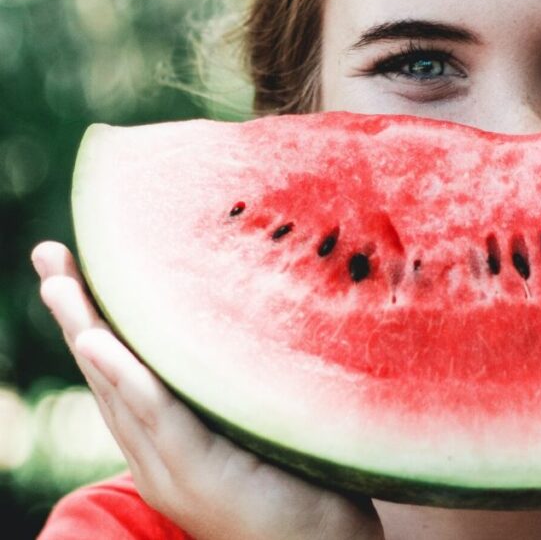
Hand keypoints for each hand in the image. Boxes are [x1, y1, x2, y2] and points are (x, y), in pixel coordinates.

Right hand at [32, 241, 384, 539]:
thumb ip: (230, 384)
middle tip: (50, 253)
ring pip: (118, 388)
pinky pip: (157, 416)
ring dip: (86, 331)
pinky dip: (125, 377)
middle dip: (75, 312)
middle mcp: (154, 452)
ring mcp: (170, 466)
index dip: (92, 318)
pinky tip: (97, 342)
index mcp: (164, 439)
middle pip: (105, 372)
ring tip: (59, 282)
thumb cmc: (297, 479)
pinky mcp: (198, 473)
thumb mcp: (250, 421)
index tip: (72, 265)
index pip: (119, 369)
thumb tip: (241, 315)